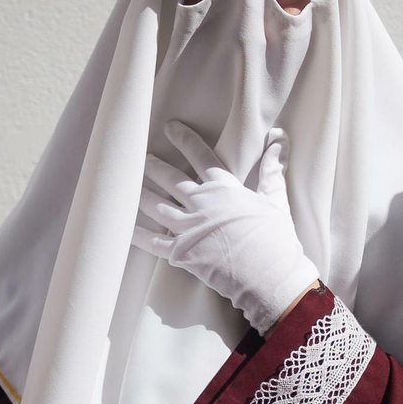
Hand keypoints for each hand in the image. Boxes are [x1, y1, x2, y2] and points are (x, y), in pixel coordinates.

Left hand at [133, 122, 319, 334]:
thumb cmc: (276, 239)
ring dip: (142, 194)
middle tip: (141, 157)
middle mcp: (202, 204)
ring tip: (127, 184)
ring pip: (158, 206)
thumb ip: (272, 167)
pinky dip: (137, 234)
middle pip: (171, 179)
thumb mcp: (276, 199)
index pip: (200, 156)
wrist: (270, 276)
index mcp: (224, 189)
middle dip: (154, 166)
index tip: (170, 127)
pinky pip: (153, 242)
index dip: (185, 140)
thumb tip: (279, 136)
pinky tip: (123, 225)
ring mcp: (189, 228)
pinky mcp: (182, 253)